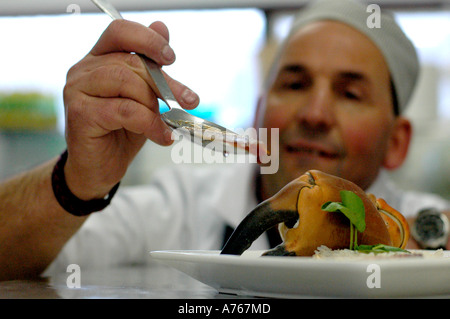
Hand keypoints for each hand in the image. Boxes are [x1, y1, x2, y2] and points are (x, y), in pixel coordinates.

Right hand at [62, 19, 198, 199]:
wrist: (100, 168)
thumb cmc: (122, 132)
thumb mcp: (144, 99)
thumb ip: (151, 68)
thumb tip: (162, 28)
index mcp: (99, 59)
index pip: (121, 32)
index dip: (148, 40)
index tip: (172, 58)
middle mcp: (83, 70)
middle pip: (131, 62)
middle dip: (166, 84)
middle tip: (189, 101)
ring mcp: (77, 90)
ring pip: (127, 83)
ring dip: (155, 105)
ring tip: (167, 124)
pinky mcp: (80, 113)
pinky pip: (124, 110)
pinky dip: (150, 123)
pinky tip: (162, 136)